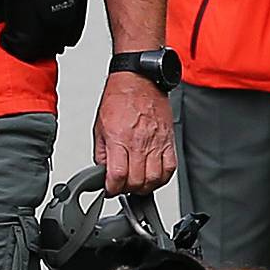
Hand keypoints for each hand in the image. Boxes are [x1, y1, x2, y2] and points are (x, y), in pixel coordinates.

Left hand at [94, 72, 176, 193]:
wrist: (139, 80)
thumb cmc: (119, 98)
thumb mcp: (99, 127)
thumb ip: (101, 152)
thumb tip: (103, 171)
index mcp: (119, 138)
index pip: (117, 175)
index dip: (112, 188)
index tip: (110, 189)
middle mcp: (139, 142)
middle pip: (137, 181)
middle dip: (127, 189)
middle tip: (122, 186)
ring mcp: (156, 142)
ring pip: (155, 179)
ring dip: (145, 186)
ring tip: (137, 182)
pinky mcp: (168, 141)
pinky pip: (170, 168)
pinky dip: (162, 178)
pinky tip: (153, 176)